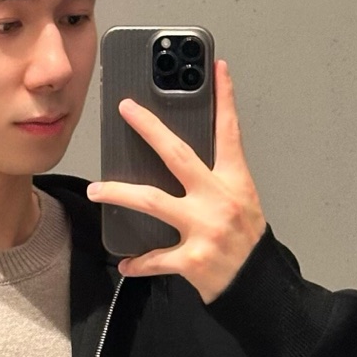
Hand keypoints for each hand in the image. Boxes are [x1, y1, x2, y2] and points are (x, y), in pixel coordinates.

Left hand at [85, 58, 266, 303]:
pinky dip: (137, 262)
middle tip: (126, 109)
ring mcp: (205, 229)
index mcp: (235, 182)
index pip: (230, 132)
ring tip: (96, 189)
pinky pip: (155, 258)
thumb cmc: (249, 245)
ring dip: (119, 193)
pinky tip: (124, 262)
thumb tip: (181, 164)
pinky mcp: (192, 259)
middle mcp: (219, 201)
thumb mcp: (242, 203)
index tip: (217, 67)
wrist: (260, 289)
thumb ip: (216, 182)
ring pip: (152, 201)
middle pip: (177, 155)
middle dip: (149, 128)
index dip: (225, 98)